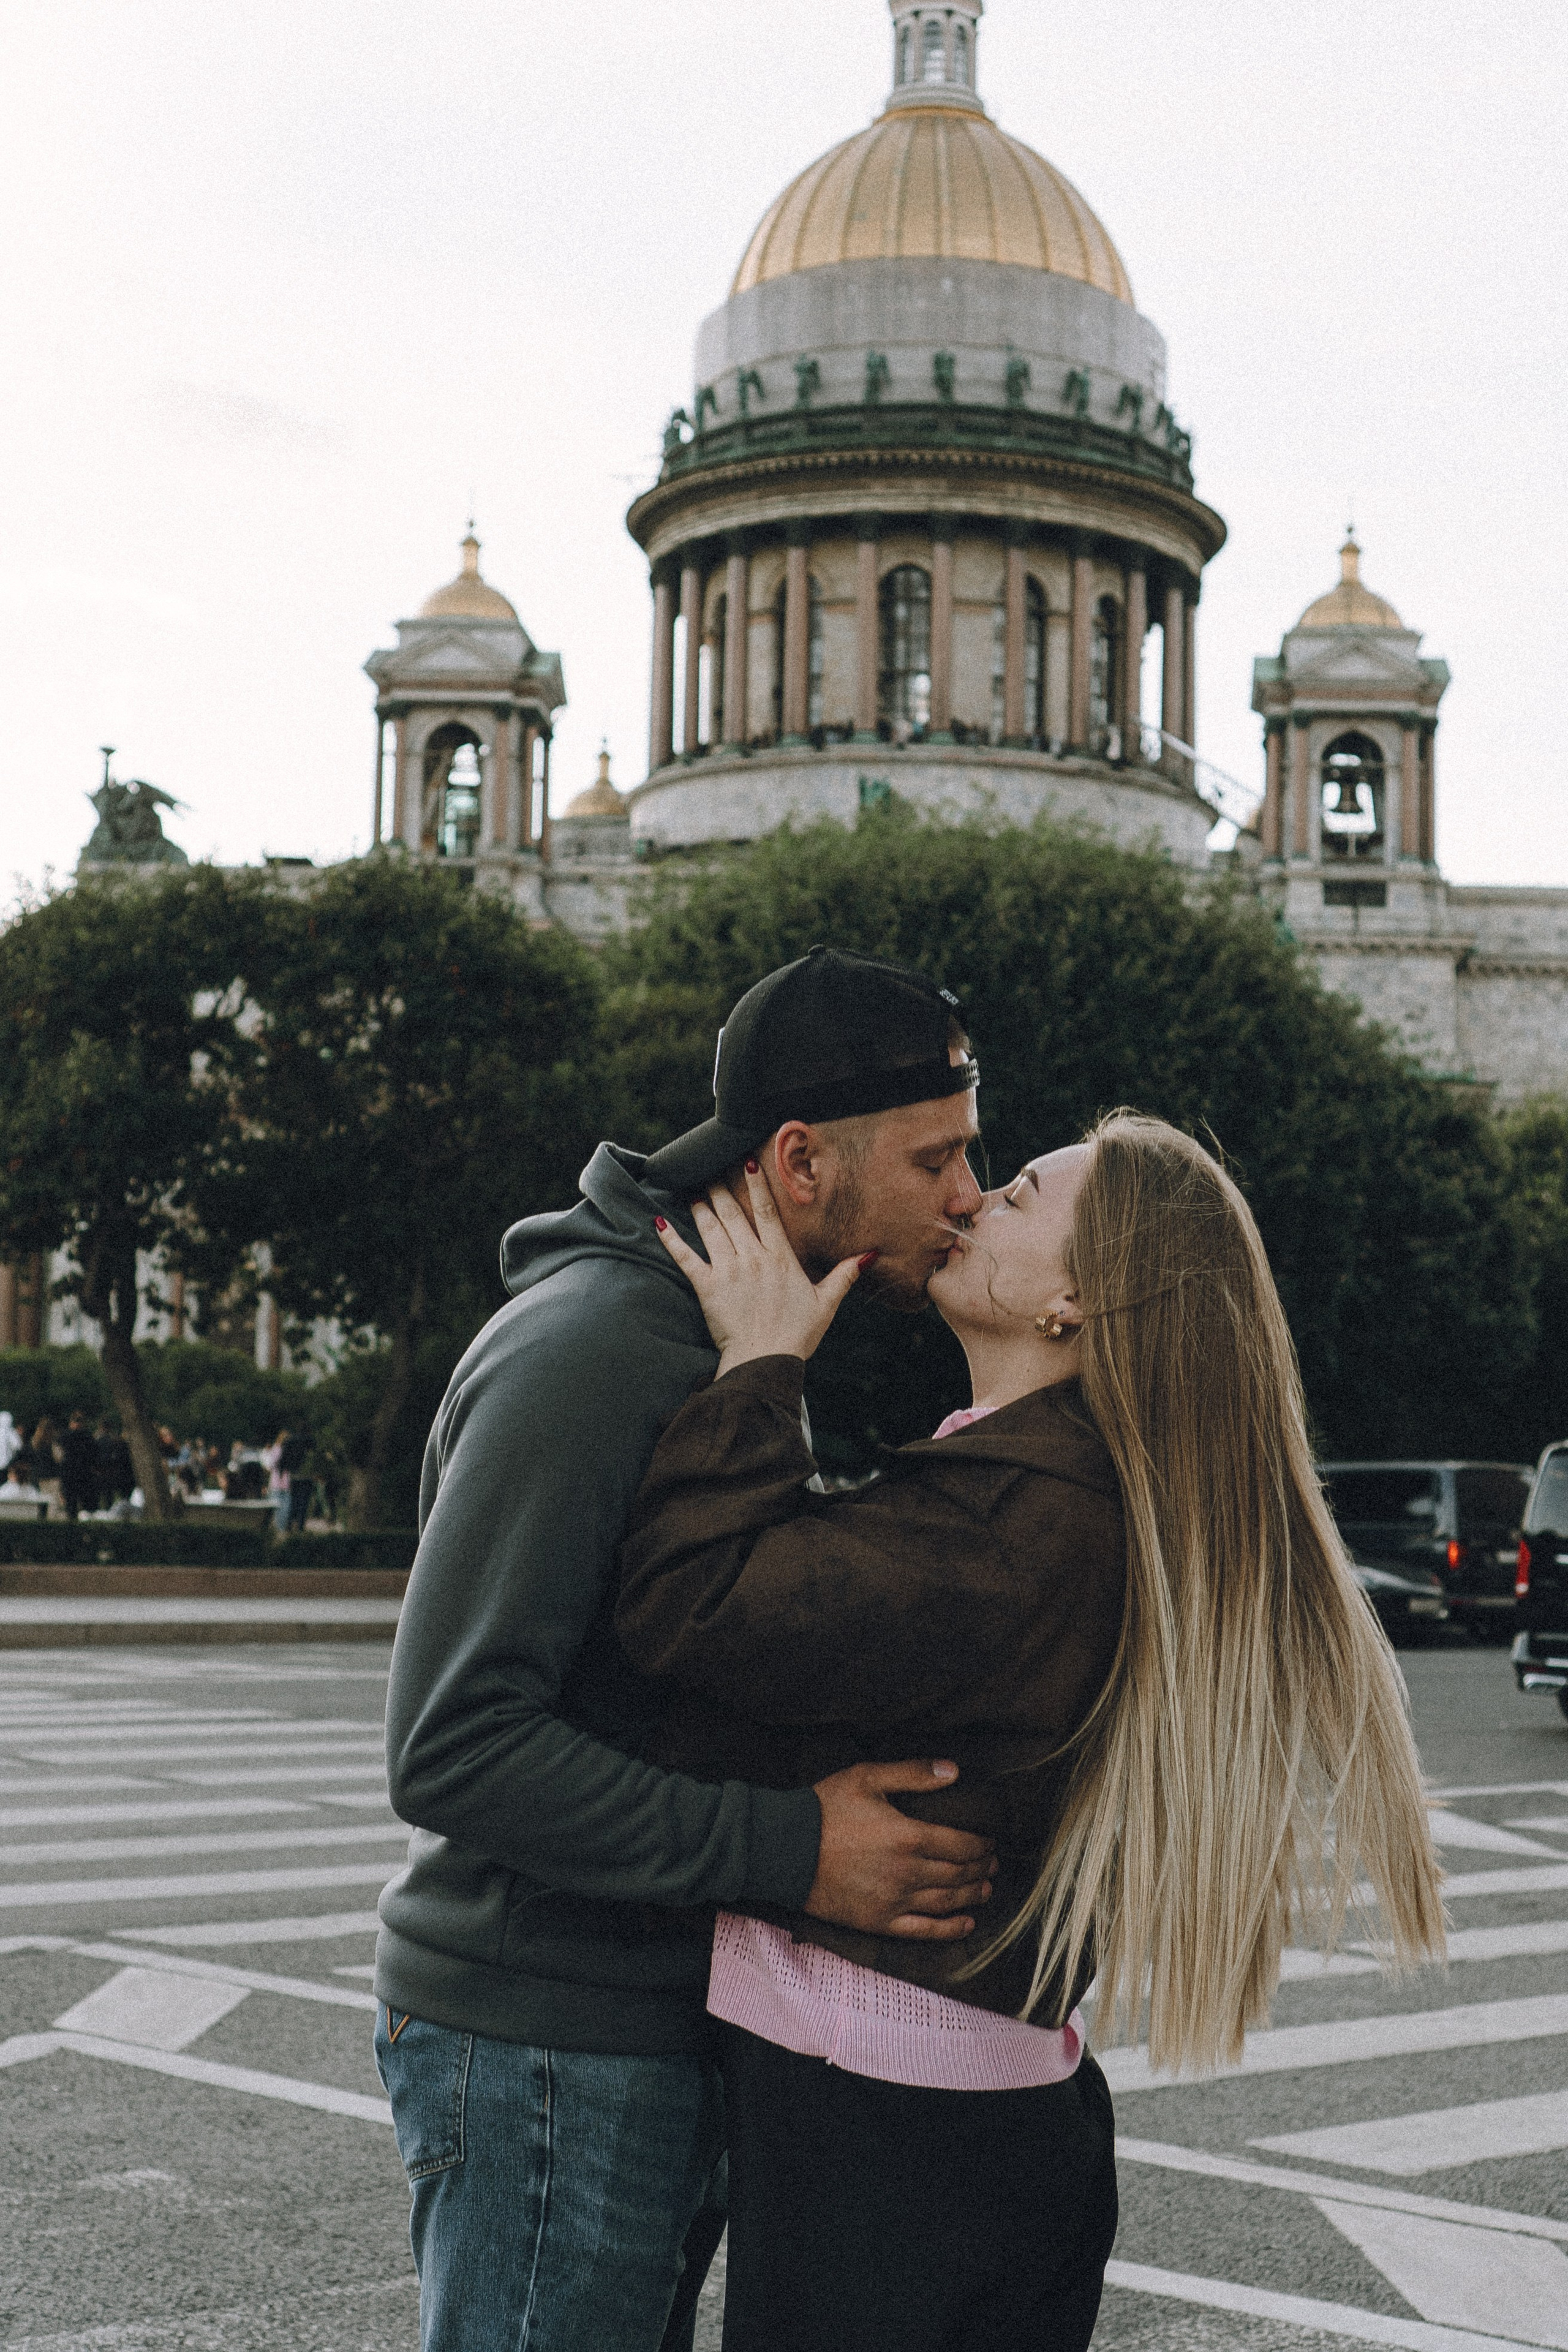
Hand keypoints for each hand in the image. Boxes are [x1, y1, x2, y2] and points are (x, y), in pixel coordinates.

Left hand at [654, 1164, 868, 1373]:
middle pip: (734, 1214)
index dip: (758, 1186)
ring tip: (692, 1190)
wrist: (766, 1359)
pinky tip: (660, 1222)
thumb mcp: (826, 1303)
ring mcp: (728, 1270)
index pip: (768, 1213)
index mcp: (780, 1258)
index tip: (748, 1164)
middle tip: (710, 1169)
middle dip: (721, 1189)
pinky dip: (672, 1239)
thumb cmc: (797, 1334)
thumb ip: (844, 1275)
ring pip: (711, 1228)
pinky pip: (686, 1258)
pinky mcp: (707, 1287)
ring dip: (700, 1207)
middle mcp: (753, 1257)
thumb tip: (868, 1254)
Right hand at [805, 1760, 997, 1941]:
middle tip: (993, 1863)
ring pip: (947, 1902)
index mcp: (909, 1836)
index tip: (991, 1841)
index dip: (982, 1844)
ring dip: (973, 1895)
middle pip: (959, 1874)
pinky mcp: (879, 1922)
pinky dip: (950, 1929)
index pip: (962, 1844)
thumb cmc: (825, 1809)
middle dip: (982, 1868)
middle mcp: (908, 1873)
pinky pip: (924, 1931)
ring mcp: (894, 1901)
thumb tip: (954, 1770)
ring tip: (986, 1888)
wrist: (785, 1850)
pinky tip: (966, 1924)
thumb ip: (912, 1773)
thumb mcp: (867, 1778)